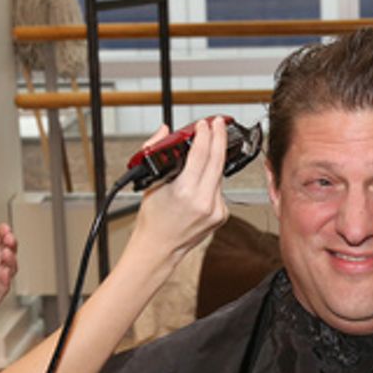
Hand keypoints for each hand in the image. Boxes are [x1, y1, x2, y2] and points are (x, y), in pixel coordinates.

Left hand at [0, 223, 18, 329]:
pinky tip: (4, 273)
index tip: (4, 228)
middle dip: (10, 244)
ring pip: (9, 269)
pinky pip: (3, 289)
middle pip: (5, 252)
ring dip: (11, 260)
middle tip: (9, 239)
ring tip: (6, 254)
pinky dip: (6, 281)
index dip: (1, 233)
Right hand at [128, 118, 229, 264]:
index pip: (202, 153)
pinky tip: (201, 181)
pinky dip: (212, 180)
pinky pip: (219, 189)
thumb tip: (164, 130)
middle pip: (218, 160)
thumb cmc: (153, 219)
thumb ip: (156, 150)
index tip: (205, 124)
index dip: (206, 134)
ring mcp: (216, 209)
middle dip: (219, 137)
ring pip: (219, 174)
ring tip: (206, 150)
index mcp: (185, 191)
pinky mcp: (222, 215)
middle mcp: (204, 201)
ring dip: (214, 160)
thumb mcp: (150, 182)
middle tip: (218, 124)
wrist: (160, 248)